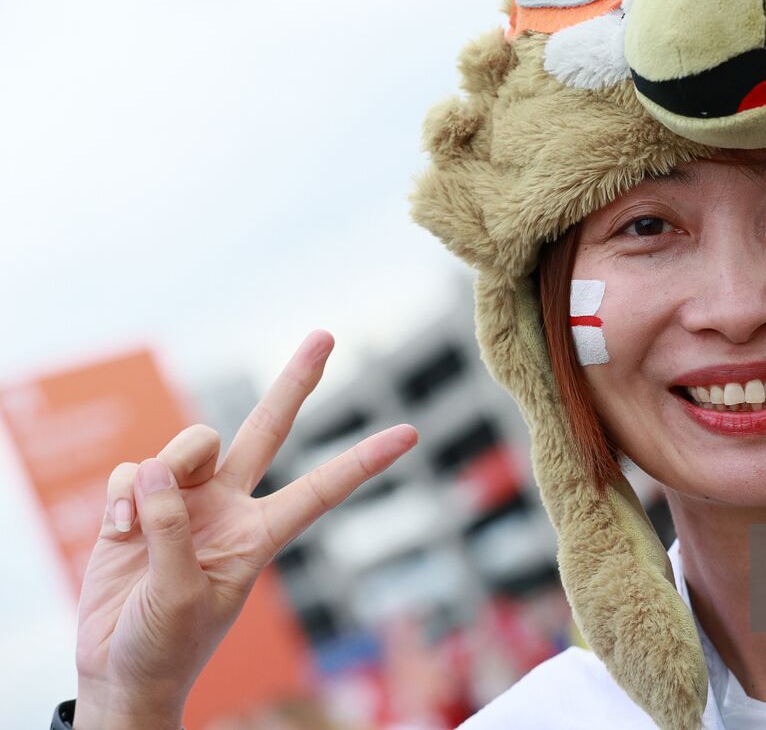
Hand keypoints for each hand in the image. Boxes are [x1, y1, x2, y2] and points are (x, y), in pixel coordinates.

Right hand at [72, 330, 418, 728]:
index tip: (410, 433)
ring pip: (190, 445)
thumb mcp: (181, 596)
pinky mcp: (139, 502)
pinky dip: (124, 494)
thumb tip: (157, 469)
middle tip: (327, 335)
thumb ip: (172, 531)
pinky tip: (116, 530)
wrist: (116, 669)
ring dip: (165, 469)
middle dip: (295, 382)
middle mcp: (230, 507)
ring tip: (136, 525)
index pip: (322, 490)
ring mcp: (185, 500)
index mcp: (261, 536)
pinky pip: (135, 470)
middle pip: (268, 429)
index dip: (363, 462)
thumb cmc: (164, 645)